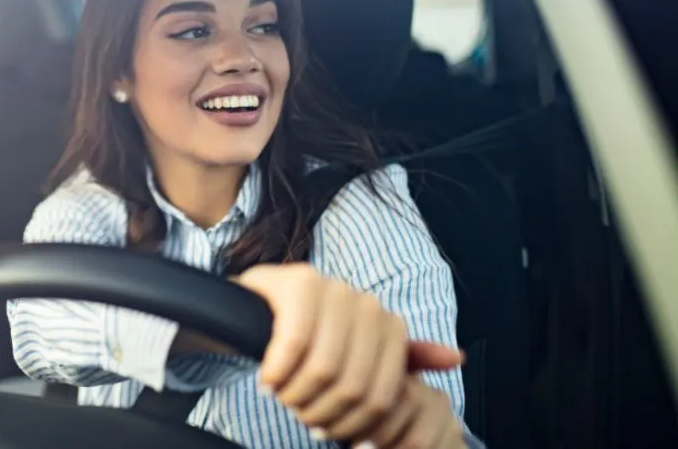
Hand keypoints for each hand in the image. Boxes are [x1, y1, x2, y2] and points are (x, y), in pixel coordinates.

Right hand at [236, 264, 463, 442]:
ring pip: (323, 369)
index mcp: (387, 324)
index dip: (352, 425)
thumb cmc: (309, 338)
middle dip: (320, 413)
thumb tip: (457, 358)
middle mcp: (365, 302)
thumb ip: (401, 361)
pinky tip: (268, 378)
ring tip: (283, 396)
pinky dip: (278, 371)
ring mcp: (332, 288)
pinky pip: (294, 343)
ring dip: (296, 394)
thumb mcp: (356, 354)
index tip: (327, 430)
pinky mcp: (297, 284)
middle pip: (353, 387)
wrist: (256, 305)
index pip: (381, 398)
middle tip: (299, 414)